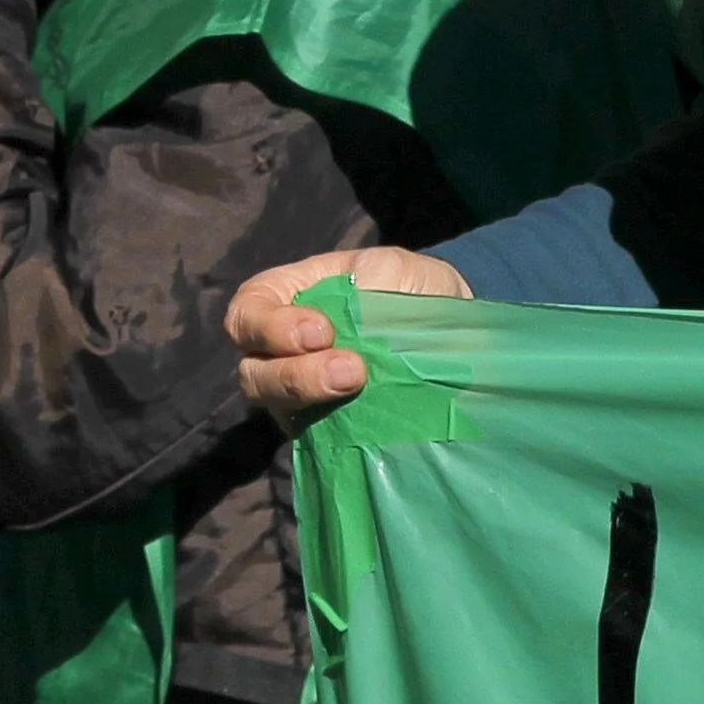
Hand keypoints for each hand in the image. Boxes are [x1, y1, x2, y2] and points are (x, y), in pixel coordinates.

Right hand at [231, 247, 473, 425]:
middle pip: (252, 370)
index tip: (321, 331)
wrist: (455, 334)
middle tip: (351, 370)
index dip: (270, 326)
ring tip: (359, 386)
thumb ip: (366, 285)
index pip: (249, 310)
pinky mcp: (323, 425)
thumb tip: (349, 325)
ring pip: (275, 406)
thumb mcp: (394, 268)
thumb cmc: (415, 289)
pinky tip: (366, 418)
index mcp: (291, 296)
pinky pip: (310, 434)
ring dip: (310, 398)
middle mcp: (283, 347)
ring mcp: (300, 390)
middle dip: (293, 373)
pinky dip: (333, 427)